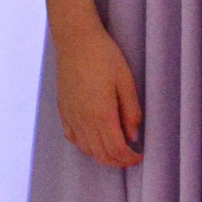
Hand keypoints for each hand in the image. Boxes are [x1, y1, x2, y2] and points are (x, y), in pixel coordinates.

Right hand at [54, 22, 142, 167]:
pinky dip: (84, 145)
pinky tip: (93, 139)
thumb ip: (131, 111)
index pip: (116, 149)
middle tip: (130, 157)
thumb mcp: (126, 81)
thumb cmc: (104, 56)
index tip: (139, 156)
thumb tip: (133, 136)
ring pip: (85, 149)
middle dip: (117, 161)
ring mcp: (70, 116)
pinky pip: (72, 137)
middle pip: (100, 154)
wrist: (76, 40)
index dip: (129, 158)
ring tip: (115, 149)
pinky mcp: (63, 109)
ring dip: (101, 155)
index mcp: (101, 114)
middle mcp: (83, 120)